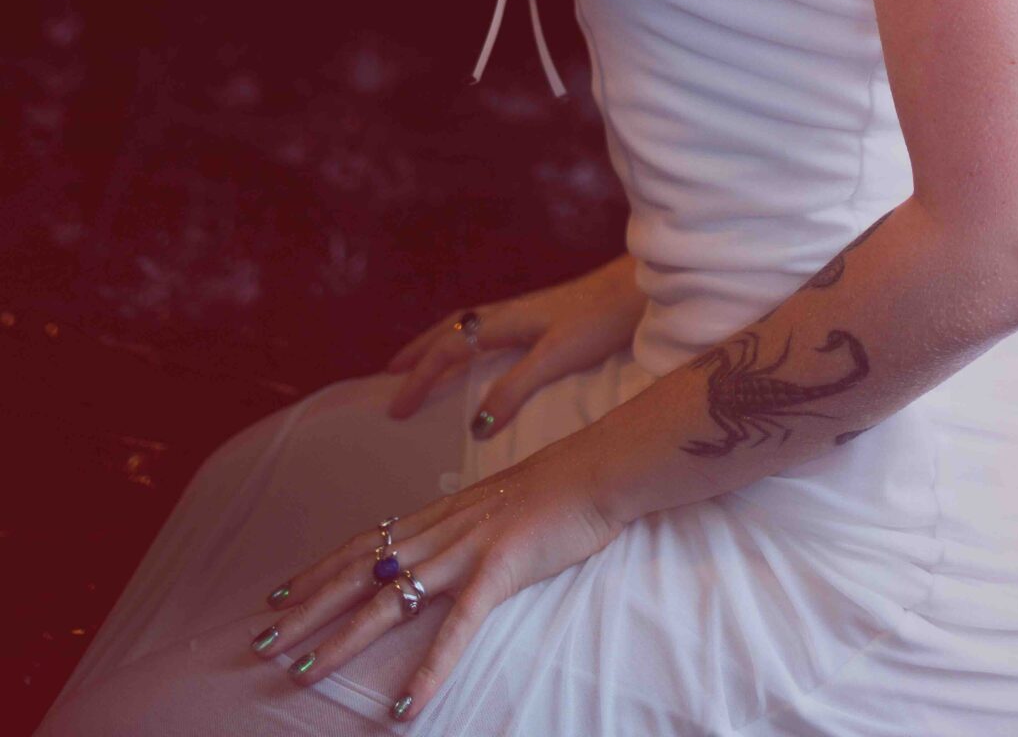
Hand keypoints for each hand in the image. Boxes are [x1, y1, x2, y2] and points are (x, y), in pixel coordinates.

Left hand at [244, 440, 618, 719]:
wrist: (597, 469)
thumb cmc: (553, 490)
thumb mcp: (492, 507)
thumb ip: (459, 530)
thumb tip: (436, 554)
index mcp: (437, 516)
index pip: (361, 545)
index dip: (316, 572)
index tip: (276, 597)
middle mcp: (438, 531)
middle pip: (357, 575)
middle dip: (306, 611)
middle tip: (261, 644)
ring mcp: (465, 550)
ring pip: (388, 601)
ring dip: (343, 641)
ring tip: (304, 674)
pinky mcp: (498, 570)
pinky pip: (456, 628)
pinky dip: (429, 670)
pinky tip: (405, 708)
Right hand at [386, 263, 641, 431]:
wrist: (640, 288)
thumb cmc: (601, 320)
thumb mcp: (556, 357)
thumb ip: (516, 388)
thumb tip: (474, 425)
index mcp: (506, 321)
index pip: (449, 349)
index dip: (420, 379)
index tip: (395, 411)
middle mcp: (509, 312)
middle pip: (451, 330)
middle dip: (419, 353)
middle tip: (390, 375)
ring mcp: (526, 312)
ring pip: (469, 325)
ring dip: (440, 343)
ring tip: (421, 360)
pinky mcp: (543, 316)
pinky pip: (488, 328)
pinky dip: (468, 340)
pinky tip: (479, 352)